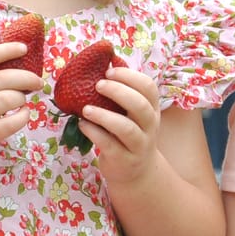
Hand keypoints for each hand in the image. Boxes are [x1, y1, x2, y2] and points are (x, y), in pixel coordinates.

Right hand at [0, 40, 43, 170]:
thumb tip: (3, 43)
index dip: (5, 49)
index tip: (24, 48)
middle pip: (1, 78)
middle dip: (26, 77)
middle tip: (37, 81)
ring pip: (8, 99)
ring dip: (22, 98)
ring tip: (22, 101)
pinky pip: (12, 122)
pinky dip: (23, 116)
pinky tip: (22, 115)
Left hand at [74, 65, 161, 184]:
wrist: (136, 172)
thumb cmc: (129, 135)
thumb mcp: (132, 115)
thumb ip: (122, 94)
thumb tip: (102, 63)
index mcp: (152, 109)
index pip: (149, 87)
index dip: (130, 76)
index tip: (109, 71)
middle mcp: (150, 126)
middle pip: (140, 106)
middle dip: (118, 92)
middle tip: (97, 84)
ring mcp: (139, 145)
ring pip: (126, 128)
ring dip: (104, 116)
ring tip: (85, 109)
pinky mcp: (125, 160)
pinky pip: (110, 145)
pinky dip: (94, 133)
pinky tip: (83, 125)